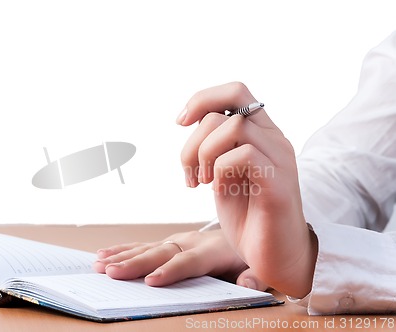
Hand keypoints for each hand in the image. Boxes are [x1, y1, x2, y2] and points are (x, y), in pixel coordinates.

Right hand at [93, 229, 267, 290]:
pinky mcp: (169, 242)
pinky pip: (143, 245)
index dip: (170, 271)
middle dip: (135, 264)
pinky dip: (122, 249)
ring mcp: (178, 240)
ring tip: (100, 264)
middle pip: (160, 253)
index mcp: (211, 250)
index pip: (188, 262)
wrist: (247, 226)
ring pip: (147, 247)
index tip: (151, 282)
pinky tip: (104, 253)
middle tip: (112, 273)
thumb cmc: (251, 252)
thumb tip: (246, 285)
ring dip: (122, 255)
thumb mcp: (261, 265)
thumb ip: (255, 276)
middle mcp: (191, 242)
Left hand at [178, 82, 317, 297]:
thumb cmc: (248, 216)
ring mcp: (280, 159)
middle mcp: (274, 140)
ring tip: (202, 183)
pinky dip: (219, 171)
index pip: (235, 91)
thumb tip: (192, 121)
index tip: (180, 122)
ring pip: (233, 127)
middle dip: (192, 142)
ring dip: (204, 155)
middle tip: (190, 174)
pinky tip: (218, 191)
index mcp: (262, 134)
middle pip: (225, 110)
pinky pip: (243, 155)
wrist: (274, 257)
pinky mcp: (279, 183)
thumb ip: (215, 146)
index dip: (202, 99)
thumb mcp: (223, 173)